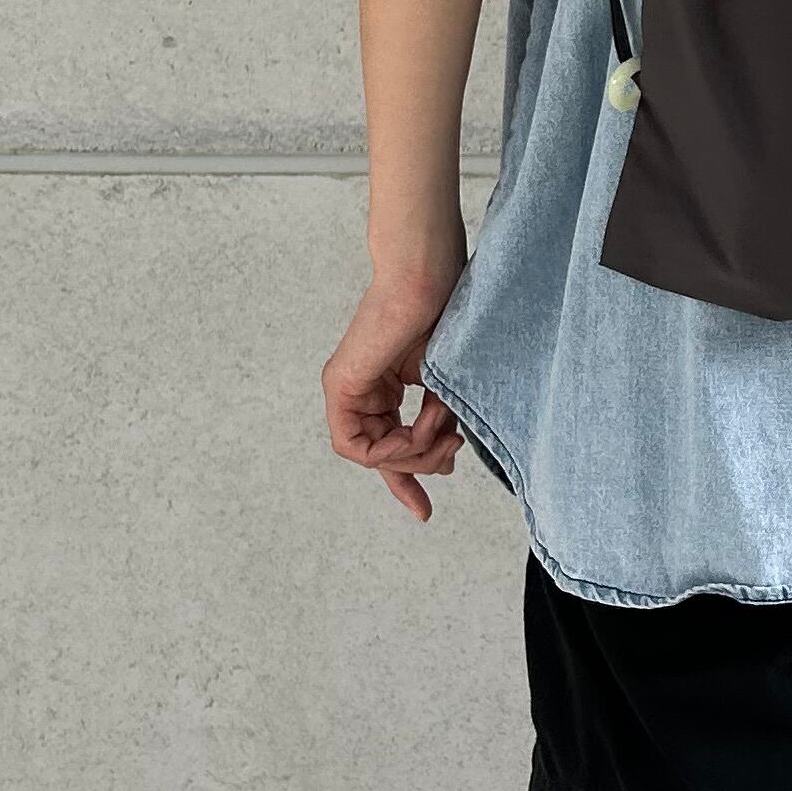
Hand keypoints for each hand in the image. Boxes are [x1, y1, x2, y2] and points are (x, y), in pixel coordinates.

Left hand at [324, 259, 466, 522]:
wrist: (429, 279)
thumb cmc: (444, 316)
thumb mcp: (446, 387)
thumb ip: (438, 425)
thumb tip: (444, 463)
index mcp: (384, 388)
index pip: (387, 447)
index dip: (407, 482)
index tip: (424, 511)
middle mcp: (361, 392)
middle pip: (382, 456)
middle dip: (418, 467)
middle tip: (451, 453)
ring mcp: (347, 389)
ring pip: (370, 455)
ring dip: (410, 454)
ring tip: (440, 433)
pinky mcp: (340, 386)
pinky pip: (354, 445)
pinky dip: (387, 449)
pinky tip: (412, 435)